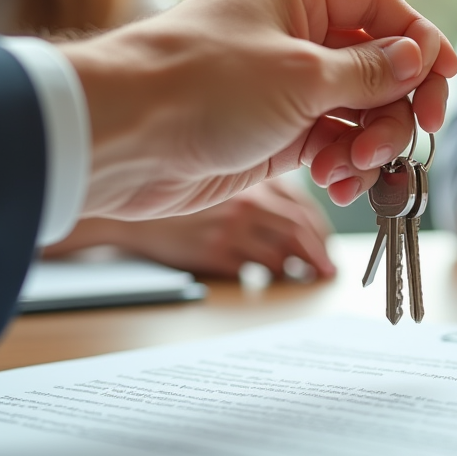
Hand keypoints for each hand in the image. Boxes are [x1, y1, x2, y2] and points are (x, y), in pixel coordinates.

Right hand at [46, 180, 335, 279]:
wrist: (129, 207)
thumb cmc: (173, 189)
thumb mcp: (222, 175)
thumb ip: (256, 186)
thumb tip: (290, 211)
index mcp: (254, 175)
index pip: (303, 203)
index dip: (321, 227)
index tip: (326, 244)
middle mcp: (248, 197)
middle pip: (301, 228)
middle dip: (319, 251)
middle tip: (327, 270)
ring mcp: (232, 224)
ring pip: (284, 251)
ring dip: (303, 267)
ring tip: (311, 279)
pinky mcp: (215, 249)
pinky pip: (255, 268)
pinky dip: (269, 276)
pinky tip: (272, 280)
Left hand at [60, 0, 456, 219]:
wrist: (123, 140)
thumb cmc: (200, 85)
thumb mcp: (299, 72)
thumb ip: (366, 71)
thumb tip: (417, 59)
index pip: (380, 7)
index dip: (420, 41)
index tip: (444, 81)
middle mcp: (294, 34)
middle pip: (377, 64)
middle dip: (395, 105)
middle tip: (407, 137)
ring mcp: (285, 86)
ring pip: (358, 111)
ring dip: (370, 143)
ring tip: (352, 167)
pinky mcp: (275, 132)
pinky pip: (332, 144)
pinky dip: (345, 165)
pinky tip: (337, 182)